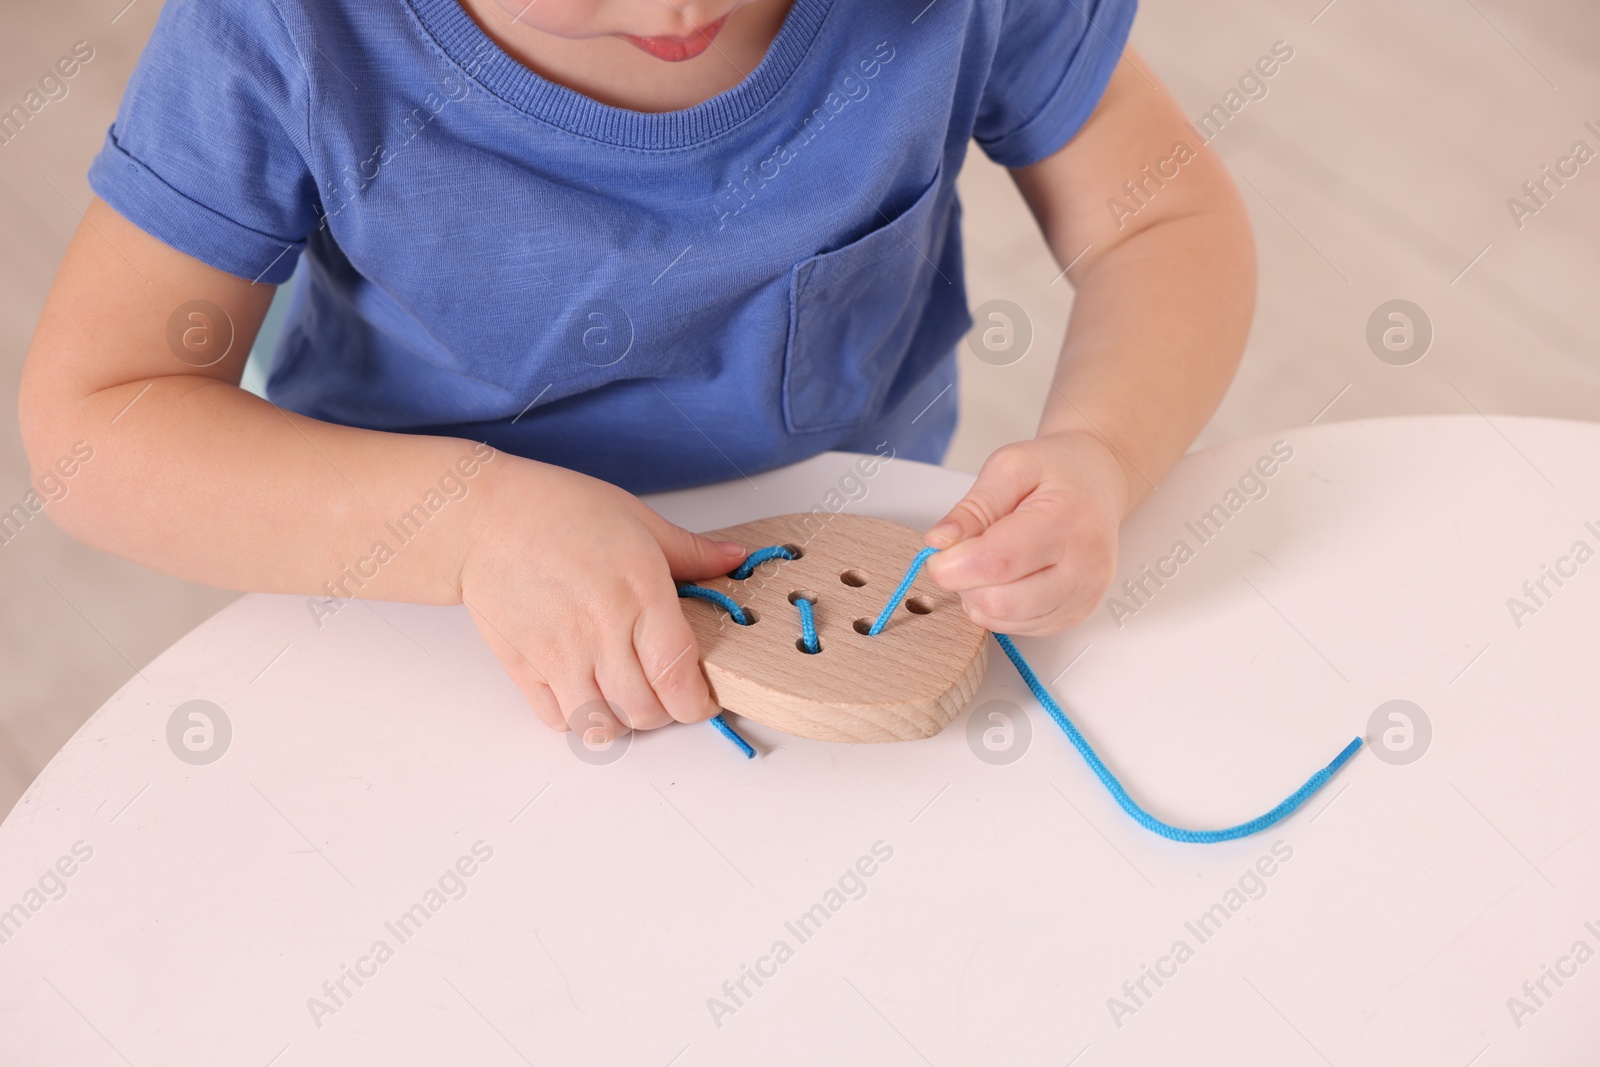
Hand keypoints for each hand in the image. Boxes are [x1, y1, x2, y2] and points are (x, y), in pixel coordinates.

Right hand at [458, 458, 745, 740]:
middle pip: (647, 711)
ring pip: (603, 725)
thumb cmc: (557, 511)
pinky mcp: (525, 668)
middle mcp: (602, 632)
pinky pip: (557, 720)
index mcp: (639, 594)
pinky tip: (587, 693)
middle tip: (667, 693)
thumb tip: (734, 560)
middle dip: (667, 713)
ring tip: (627, 696)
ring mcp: (560, 655)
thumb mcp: (637, 519)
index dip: (698, 701)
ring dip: (622, 721)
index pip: (679, 675)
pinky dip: (577, 719)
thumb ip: (690, 551)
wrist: (481, 518)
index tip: (703, 697)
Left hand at [923, 431, 1126, 634]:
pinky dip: (999, 609)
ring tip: (988, 563)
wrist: (1097, 484)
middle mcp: (1084, 565)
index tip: (939, 554)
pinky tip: (1006, 579)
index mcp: (1066, 521)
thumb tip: (940, 542)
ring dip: (980, 598)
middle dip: (966, 584)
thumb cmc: (1058, 472)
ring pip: (1007, 621)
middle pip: (1002, 602)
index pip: (998, 562)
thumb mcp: (1009, 467)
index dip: (955, 566)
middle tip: (964, 556)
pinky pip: (1020, 628)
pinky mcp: (1076, 614)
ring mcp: (1083, 595)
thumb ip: (972, 508)